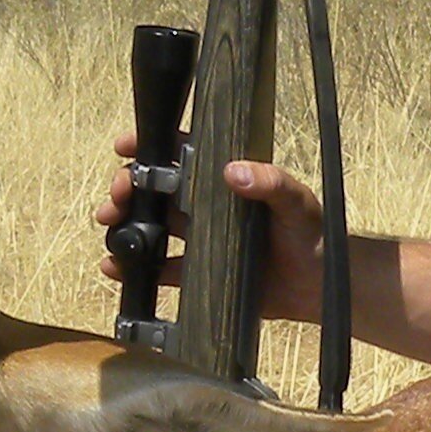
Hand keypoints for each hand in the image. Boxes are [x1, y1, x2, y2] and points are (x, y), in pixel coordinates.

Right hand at [96, 139, 328, 323]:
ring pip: (149, 226)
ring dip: (125, 224)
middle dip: (127, 188)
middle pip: (154, 189)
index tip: (124, 146)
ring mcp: (199, 238)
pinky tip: (115, 268)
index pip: (181, 152)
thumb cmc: (312, 232)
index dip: (148, 146)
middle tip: (116, 198)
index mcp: (224, 179)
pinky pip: (159, 269)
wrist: (319, 286)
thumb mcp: (295, 200)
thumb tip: (235, 171)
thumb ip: (270, 183)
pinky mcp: (198, 273)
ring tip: (111, 227)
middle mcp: (206, 205)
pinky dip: (134, 269)